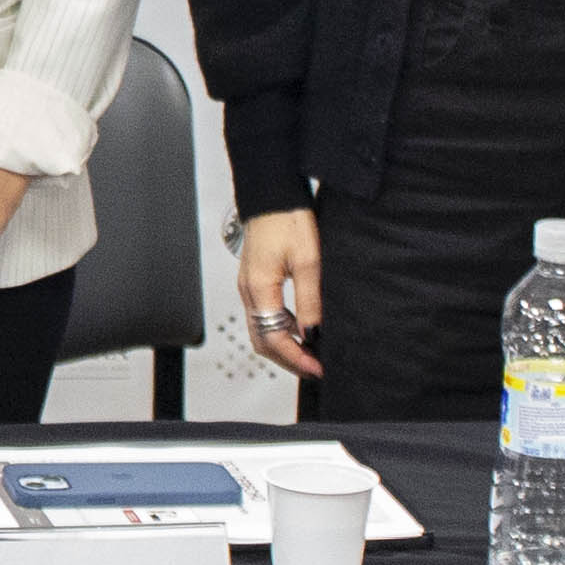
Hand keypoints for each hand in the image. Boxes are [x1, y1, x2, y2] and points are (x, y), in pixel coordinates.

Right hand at [236, 208, 325, 380]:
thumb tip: (313, 333)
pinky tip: (299, 330)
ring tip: (310, 354)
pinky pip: (262, 316)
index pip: (274, 338)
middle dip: (288, 360)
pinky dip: (279, 331)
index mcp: (258, 288)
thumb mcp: (308, 262)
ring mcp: (248, 287)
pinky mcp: (254, 281)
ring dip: (283, 347)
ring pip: (261, 330)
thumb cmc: (287, 220)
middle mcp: (248, 291)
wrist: (272, 195)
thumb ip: (310, 301)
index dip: (296, 358)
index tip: (317, 368)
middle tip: (314, 369)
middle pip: (262, 340)